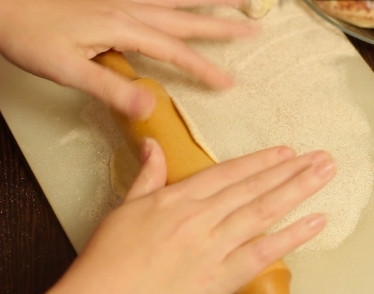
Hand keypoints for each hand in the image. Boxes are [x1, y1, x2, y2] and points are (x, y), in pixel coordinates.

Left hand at [0, 0, 256, 118]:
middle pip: (187, 16)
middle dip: (223, 23)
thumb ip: (110, 88)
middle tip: (255, 26)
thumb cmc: (28, 33)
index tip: (228, 82)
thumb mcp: (66, 69)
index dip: (203, 68)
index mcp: (123, 27)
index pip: (175, 52)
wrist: (2, 2)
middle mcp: (129, 7)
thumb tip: (150, 109)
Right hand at [11, 139, 335, 293]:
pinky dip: (292, 236)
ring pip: (264, 211)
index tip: (286, 152)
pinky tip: (316, 221)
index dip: (261, 161)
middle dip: (291, 170)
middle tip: (320, 157)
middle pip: (254, 188)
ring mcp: (213, 247)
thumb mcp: (124, 209)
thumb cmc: (107, 262)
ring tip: (324, 174)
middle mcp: (201, 217)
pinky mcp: (221, 277)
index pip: (229, 173)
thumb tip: (152, 146)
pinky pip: (264, 252)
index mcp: (178, 199)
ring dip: (298, 190)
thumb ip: (147, 176)